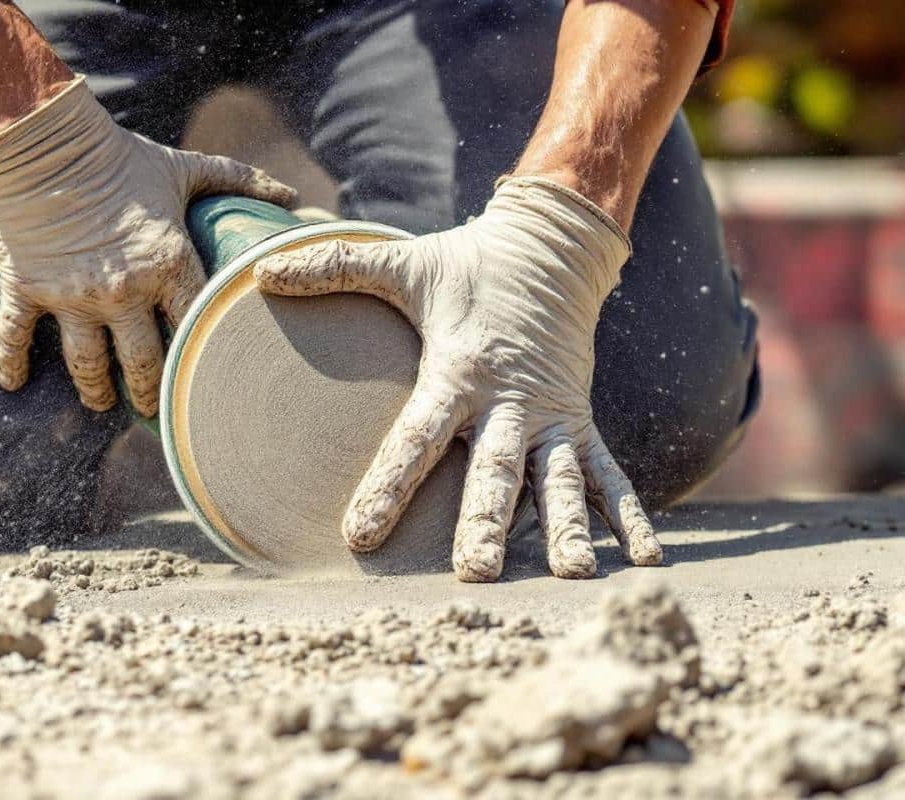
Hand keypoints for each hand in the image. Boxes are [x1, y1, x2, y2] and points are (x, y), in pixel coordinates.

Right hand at [0, 76, 296, 413]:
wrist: (44, 138)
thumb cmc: (121, 156)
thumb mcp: (185, 169)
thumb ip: (240, 182)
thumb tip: (294, 196)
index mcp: (166, 265)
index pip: (193, 330)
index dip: (200, 358)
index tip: (203, 378)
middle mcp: (122, 290)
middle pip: (142, 366)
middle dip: (149, 394)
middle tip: (152, 406)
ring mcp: (72, 295)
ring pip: (86, 365)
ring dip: (96, 390)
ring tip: (102, 401)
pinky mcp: (27, 288)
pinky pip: (16, 337)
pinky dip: (13, 363)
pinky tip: (15, 384)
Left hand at [254, 178, 662, 580]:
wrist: (553, 246)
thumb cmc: (467, 265)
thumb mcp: (401, 262)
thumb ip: (333, 267)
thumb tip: (261, 271)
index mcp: (460, 370)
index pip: (416, 436)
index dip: (388, 483)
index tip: (360, 533)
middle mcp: (510, 402)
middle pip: (494, 471)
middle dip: (483, 523)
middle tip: (473, 574)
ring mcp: (551, 416)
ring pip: (561, 481)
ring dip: (566, 529)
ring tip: (572, 576)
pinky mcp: (580, 423)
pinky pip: (610, 474)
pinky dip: (628, 514)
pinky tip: (643, 558)